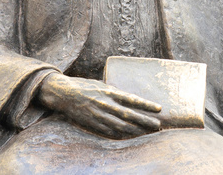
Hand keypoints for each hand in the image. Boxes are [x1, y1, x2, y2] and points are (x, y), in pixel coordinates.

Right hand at [37, 72, 161, 138]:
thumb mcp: (101, 84)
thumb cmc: (84, 86)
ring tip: (147, 132)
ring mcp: (99, 115)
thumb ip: (114, 92)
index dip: (146, 104)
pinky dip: (122, 135)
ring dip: (136, 130)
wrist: (64, 93)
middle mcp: (105, 103)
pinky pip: (110, 132)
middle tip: (157, 125)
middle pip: (129, 115)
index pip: (132, 99)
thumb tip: (129, 99)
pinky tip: (130, 137)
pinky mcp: (93, 124)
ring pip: (121, 126)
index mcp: (108, 91)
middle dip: (145, 121)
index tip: (159, 108)